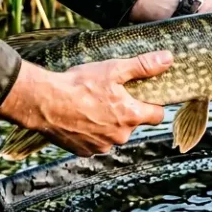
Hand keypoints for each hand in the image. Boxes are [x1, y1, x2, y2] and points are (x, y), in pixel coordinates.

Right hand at [0, 51, 171, 155]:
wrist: (44, 102)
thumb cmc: (79, 85)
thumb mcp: (114, 70)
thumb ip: (143, 66)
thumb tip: (168, 59)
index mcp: (131, 116)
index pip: (157, 115)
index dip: (153, 105)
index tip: (145, 96)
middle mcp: (120, 136)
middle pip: (133, 124)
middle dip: (125, 112)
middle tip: (109, 96)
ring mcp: (101, 146)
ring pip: (113, 134)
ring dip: (107, 123)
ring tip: (91, 106)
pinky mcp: (84, 151)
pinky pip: (94, 142)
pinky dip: (90, 132)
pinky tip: (80, 118)